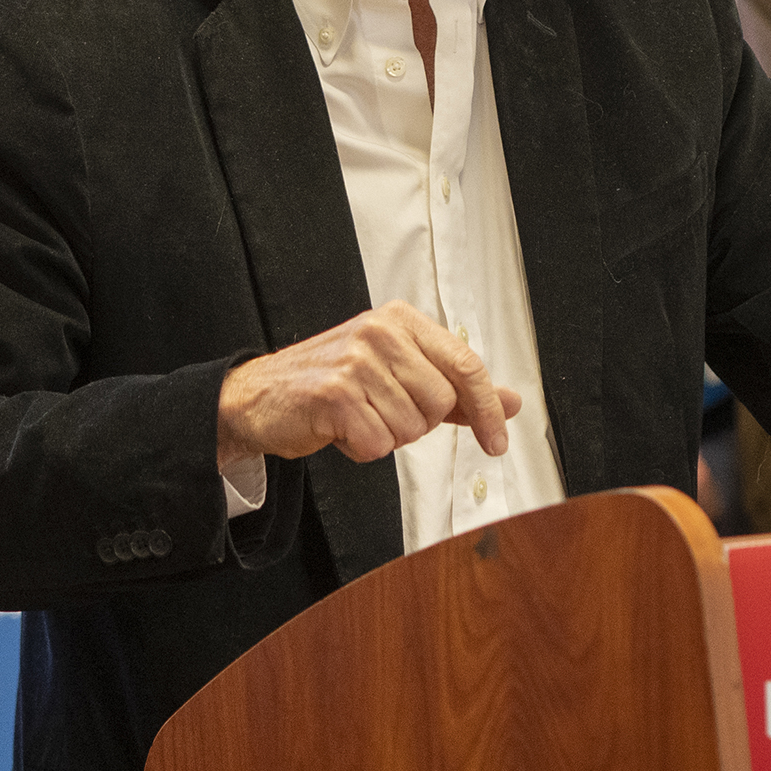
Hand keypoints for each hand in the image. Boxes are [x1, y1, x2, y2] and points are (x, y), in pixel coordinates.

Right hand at [217, 302, 521, 468]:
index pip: (466, 366)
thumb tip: (511, 403)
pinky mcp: (334, 393)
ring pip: (412, 428)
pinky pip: (379, 443)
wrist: (258, 396)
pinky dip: (363, 449)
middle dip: (417, 423)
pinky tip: (341, 430)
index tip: (497, 442)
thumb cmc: (332, 384)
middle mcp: (381, 332)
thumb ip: (457, 390)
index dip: (488, 409)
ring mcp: (356, 360)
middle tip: (381, 412)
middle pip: (441, 404)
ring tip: (358, 418)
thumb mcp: (399, 375)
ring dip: (387, 436)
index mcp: (402, 321)